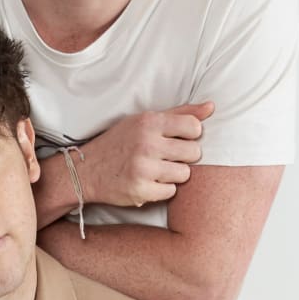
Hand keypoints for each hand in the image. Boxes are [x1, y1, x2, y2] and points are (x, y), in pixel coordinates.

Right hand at [72, 102, 213, 211]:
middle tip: (168, 157)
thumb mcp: (144, 121)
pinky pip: (171, 192)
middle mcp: (147, 144)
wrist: (86, 170)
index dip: (191, 135)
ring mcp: (143, 169)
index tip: (179, 139)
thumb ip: (179, 113)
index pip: (194, 127)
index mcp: (149, 122)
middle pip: (194, 152)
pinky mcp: (140, 191)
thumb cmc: (120, 143)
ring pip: (184, 174)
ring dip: (174, 174)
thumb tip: (212, 107)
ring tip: (157, 170)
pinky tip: (149, 182)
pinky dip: (162, 189)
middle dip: (184, 156)